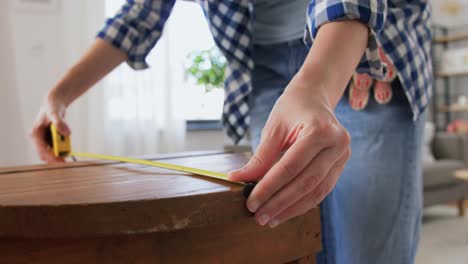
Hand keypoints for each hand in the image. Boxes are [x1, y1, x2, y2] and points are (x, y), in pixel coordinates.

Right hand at [30, 94, 70, 162]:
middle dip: (55, 157)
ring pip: (50, 152)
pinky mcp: (49, 139)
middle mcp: (38, 138)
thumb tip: (67, 133)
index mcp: (36, 133)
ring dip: (59, 153)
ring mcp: (43, 139)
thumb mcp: (56, 114)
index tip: (60, 160)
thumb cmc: (53, 107)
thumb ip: (60, 123)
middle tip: (66, 160)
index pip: (42, 149)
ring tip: (68, 151)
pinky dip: (61, 148)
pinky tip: (67, 146)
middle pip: (45, 154)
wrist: (54, 103)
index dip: (51, 157)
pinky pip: (55, 147)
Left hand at [228, 75, 350, 227]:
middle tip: (259, 217)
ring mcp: (343, 156)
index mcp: (320, 130)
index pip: (290, 167)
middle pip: (305, 183)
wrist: (315, 96)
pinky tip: (285, 211)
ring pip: (316, 191)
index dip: (269, 187)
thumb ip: (260, 157)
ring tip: (270, 219)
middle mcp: (337, 144)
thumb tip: (239, 180)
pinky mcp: (341, 165)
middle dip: (280, 203)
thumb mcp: (274, 128)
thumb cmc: (292, 108)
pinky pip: (322, 189)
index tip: (251, 202)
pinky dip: (303, 202)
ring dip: (292, 209)